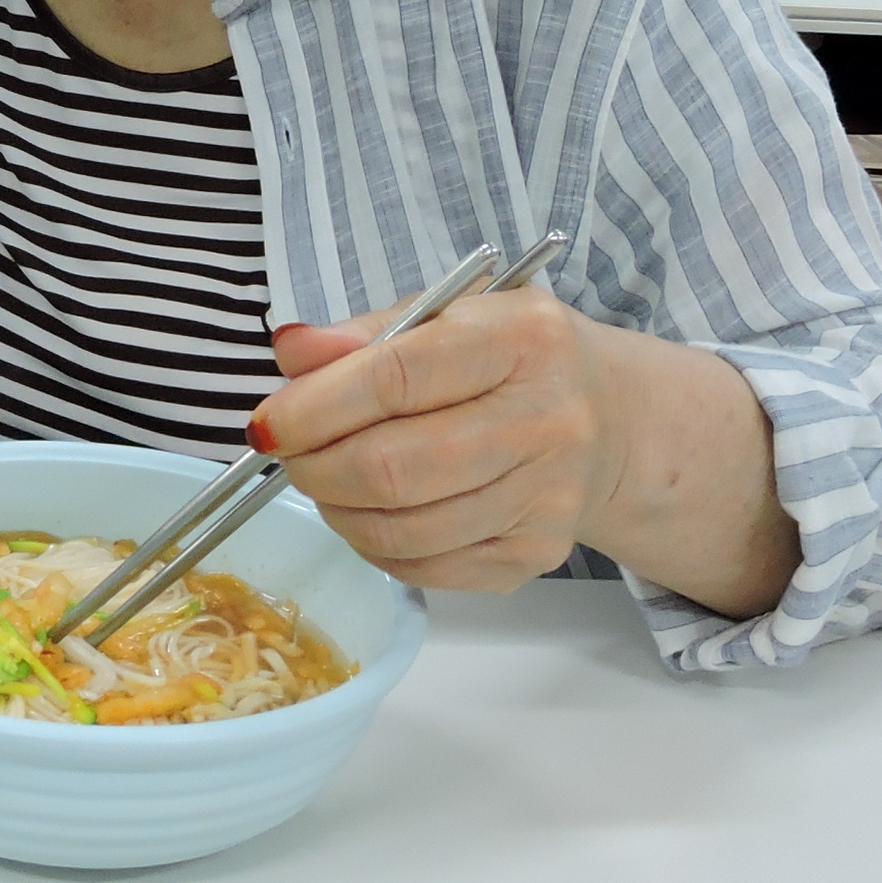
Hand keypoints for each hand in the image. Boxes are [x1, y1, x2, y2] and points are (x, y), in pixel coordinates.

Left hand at [252, 289, 624, 589]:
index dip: (315, 407)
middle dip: (315, 468)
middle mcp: (547, 419)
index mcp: (522, 339)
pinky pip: (425, 568)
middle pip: (393, 468)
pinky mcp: (537, 554)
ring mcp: (548, 497)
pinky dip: (377, 547)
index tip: (269, 422)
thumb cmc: (513, 359)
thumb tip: (291, 351)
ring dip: (339, 512)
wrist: (612, 421)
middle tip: (291, 456)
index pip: (396, 377)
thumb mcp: (450, 314)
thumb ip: (367, 332)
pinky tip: (374, 513)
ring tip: (329, 482)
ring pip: (403, 530)